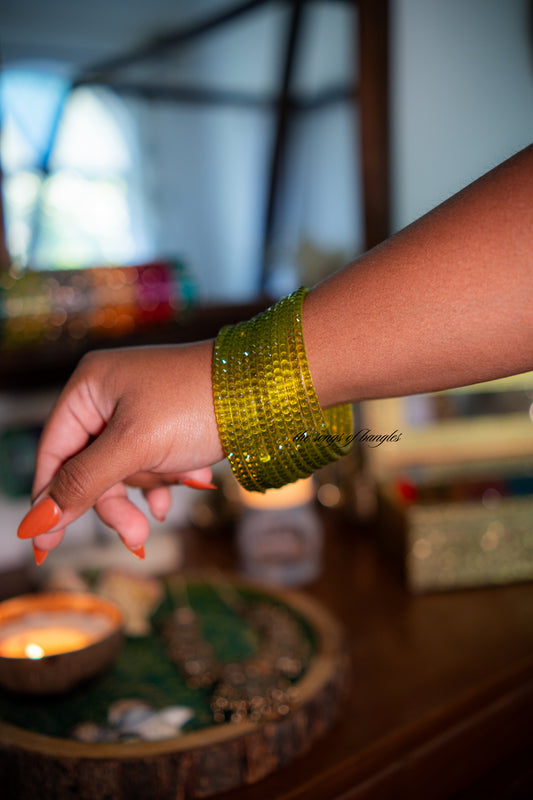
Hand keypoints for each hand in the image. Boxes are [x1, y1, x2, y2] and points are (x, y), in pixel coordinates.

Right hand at [17, 340, 223, 556]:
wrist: (265, 389)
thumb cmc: (196, 404)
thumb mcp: (134, 447)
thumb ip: (85, 482)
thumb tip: (39, 519)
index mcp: (90, 387)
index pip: (54, 451)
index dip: (51, 498)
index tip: (44, 544)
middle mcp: (110, 395)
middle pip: (90, 466)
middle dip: (116, 501)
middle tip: (136, 536)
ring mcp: (141, 409)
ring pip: (125, 469)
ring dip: (148, 490)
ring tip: (171, 504)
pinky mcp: (168, 423)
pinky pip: (153, 462)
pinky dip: (168, 479)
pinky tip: (189, 483)